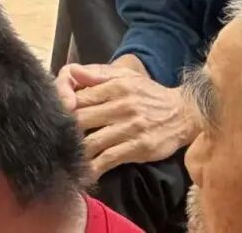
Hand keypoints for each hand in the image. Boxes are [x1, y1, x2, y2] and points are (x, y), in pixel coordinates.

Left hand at [56, 63, 196, 178]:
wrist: (185, 114)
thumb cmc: (151, 95)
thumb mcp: (128, 78)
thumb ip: (98, 74)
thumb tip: (70, 71)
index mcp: (117, 86)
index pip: (77, 97)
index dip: (62, 109)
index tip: (55, 119)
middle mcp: (123, 105)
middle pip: (79, 121)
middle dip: (66, 132)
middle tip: (58, 140)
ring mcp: (130, 128)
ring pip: (89, 143)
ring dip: (76, 152)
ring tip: (69, 157)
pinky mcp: (137, 147)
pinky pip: (106, 160)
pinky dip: (92, 168)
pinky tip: (86, 171)